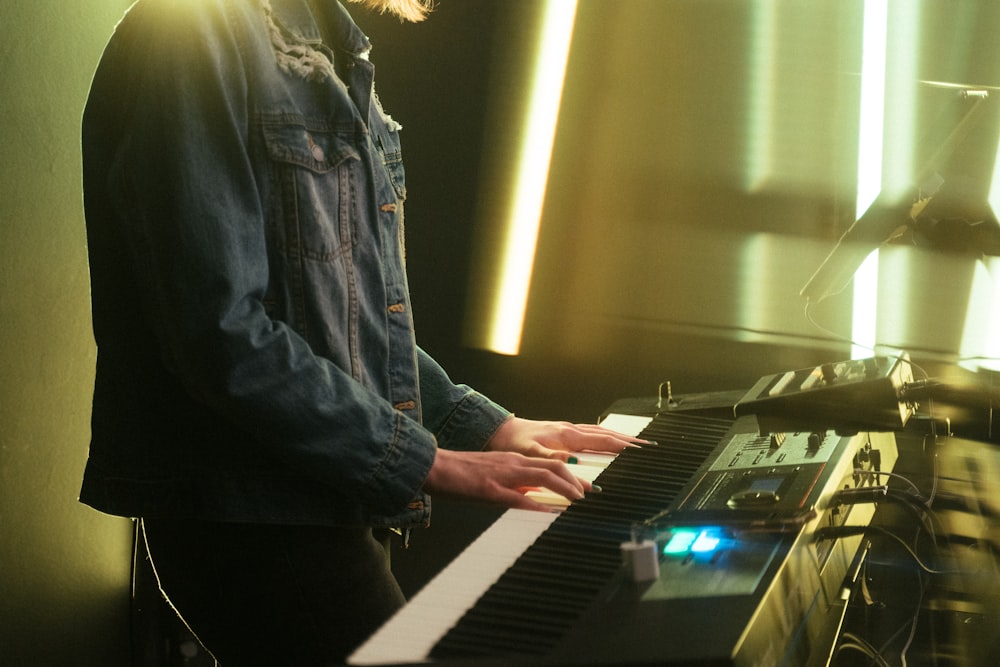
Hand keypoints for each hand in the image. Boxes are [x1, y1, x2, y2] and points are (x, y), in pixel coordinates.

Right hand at [423, 448, 588, 511]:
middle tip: (589, 495)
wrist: (435, 466)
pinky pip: (517, 497)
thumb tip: (535, 499)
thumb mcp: (494, 476)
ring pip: (542, 475)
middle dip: (575, 481)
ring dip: (564, 488)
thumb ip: (515, 485)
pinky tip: (548, 512)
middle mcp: (513, 463)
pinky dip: (536, 504)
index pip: (551, 463)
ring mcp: (503, 475)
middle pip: (554, 466)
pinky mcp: (489, 488)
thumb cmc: (461, 474)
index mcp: (514, 461)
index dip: (572, 475)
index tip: (587, 488)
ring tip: (577, 501)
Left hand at [485, 416, 644, 462]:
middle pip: (607, 435)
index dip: (625, 446)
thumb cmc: (513, 443)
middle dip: (629, 441)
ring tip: (636, 445)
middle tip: (649, 447)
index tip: (643, 450)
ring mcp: (568, 430)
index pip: (604, 441)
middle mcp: (570, 430)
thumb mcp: (530, 455)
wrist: (500, 431)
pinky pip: (591, 434)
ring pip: (600, 433)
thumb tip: (576, 469)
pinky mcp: (563, 432)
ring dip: (619, 438)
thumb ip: (553, 462)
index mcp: (567, 436)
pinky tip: (608, 442)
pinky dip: (605, 437)